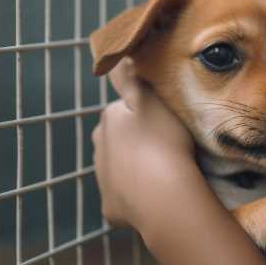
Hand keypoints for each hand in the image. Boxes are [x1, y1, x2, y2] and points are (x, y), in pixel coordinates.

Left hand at [91, 57, 195, 227]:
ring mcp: (103, 179)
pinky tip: (155, 196)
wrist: (164, 197)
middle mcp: (99, 146)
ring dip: (135, 168)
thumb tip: (116, 57)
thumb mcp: (151, 100)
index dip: (146, 115)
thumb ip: (131, 78)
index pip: (124, 110)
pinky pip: (124, 198)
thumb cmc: (163, 142)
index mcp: (109, 119)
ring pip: (120, 167)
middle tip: (166, 147)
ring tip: (163, 173)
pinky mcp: (110, 207)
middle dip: (135, 141)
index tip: (166, 122)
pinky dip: (136, 197)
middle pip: (118, 139)